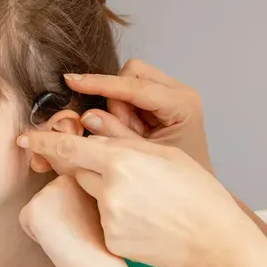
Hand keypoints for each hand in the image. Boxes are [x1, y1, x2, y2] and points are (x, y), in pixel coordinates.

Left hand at [16, 131, 247, 266]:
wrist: (214, 241)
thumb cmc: (197, 191)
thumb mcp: (165, 154)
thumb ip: (123, 138)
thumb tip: (90, 122)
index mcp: (122, 161)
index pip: (69, 147)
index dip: (43, 141)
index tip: (25, 137)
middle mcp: (109, 190)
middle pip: (79, 171)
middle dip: (89, 168)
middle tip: (121, 174)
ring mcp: (108, 219)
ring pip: (93, 197)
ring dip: (107, 193)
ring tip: (145, 200)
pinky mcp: (111, 242)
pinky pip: (103, 222)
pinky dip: (117, 218)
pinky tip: (146, 221)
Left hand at [20, 175, 111, 266]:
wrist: (98, 260)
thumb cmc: (98, 240)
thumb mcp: (91, 205)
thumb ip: (76, 194)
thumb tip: (58, 199)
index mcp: (78, 175)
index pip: (57, 192)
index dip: (68, 212)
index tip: (84, 222)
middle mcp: (62, 178)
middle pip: (44, 199)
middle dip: (54, 216)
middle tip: (75, 229)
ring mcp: (47, 190)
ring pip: (34, 210)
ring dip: (46, 225)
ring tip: (68, 233)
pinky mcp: (34, 207)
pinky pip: (25, 222)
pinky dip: (36, 235)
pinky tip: (56, 238)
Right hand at [64, 59, 212, 171]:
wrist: (193, 192)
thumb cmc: (173, 178)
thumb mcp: (141, 156)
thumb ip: (114, 135)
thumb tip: (87, 116)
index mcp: (181, 104)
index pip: (134, 86)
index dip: (101, 84)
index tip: (73, 81)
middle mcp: (179, 92)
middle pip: (132, 74)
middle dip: (116, 99)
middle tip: (122, 130)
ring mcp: (172, 93)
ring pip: (128, 81)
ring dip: (119, 105)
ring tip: (130, 133)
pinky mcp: (162, 99)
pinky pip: (131, 92)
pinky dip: (123, 108)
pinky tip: (133, 130)